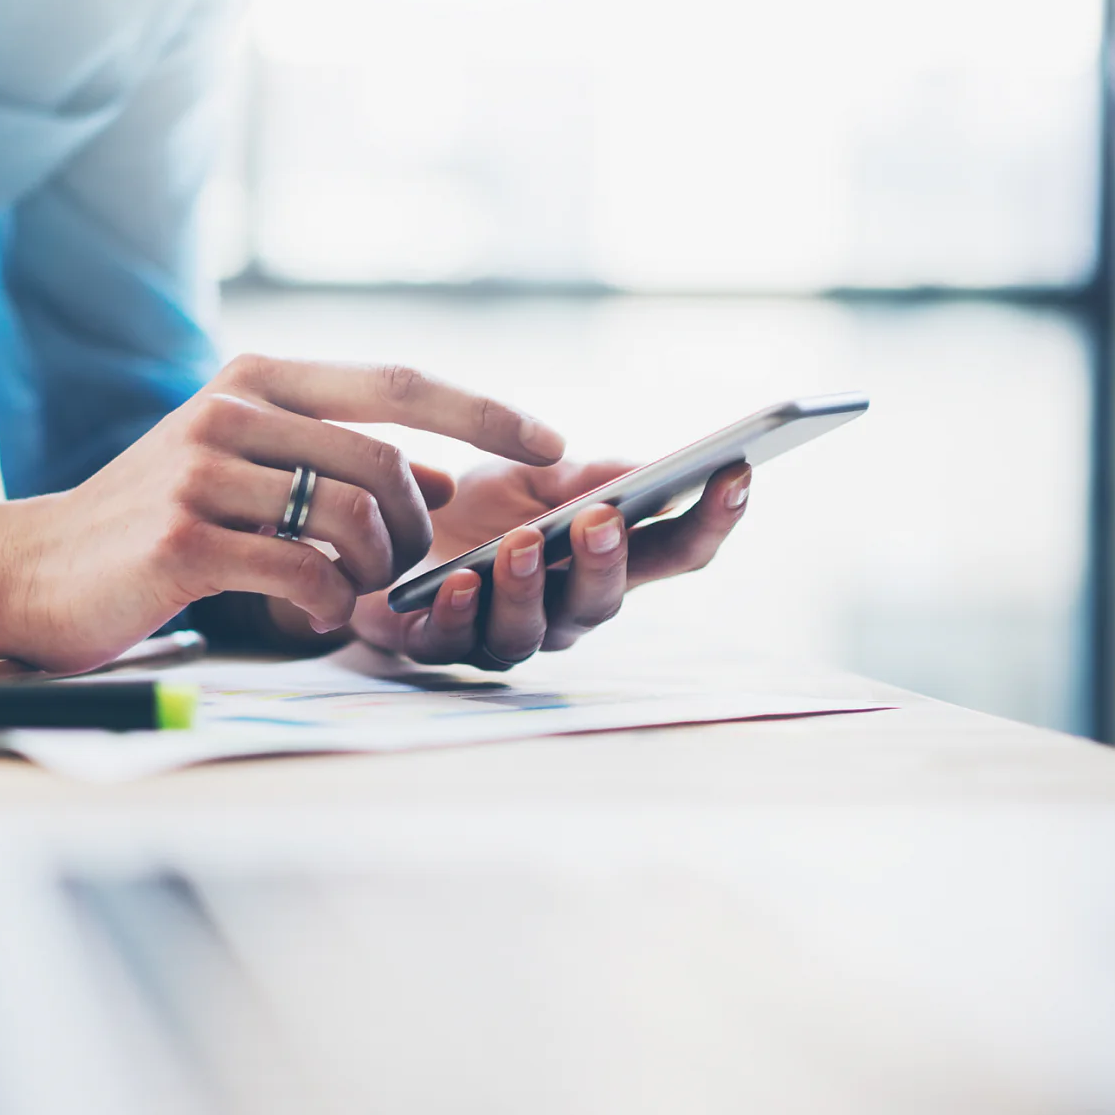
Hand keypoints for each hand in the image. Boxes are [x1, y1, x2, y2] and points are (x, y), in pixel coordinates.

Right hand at [0, 356, 563, 671]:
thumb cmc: (151, 523)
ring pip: (352, 521)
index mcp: (257, 380)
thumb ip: (330, 461)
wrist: (27, 569)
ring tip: (349, 601)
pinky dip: (328, 607)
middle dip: (417, 534)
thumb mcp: (242, 467)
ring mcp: (202, 471)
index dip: (485, 413)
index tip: (553, 446)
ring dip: (373, 576)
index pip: (398, 382)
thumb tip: (434, 483)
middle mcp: (231, 410)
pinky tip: (311, 619)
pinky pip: (305, 576)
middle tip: (403, 576)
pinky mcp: (183, 539)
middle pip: (385, 466)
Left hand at [350, 458, 751, 668]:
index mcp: (598, 562)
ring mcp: (501, 633)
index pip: (673, 550)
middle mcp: (561, 609)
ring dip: (531, 587)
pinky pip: (454, 641)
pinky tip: (457, 582)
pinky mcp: (434, 644)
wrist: (375, 531)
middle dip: (608, 561)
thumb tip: (649, 470)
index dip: (712, 519)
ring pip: (533, 631)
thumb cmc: (467, 510)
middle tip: (603, 518)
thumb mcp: (527, 478)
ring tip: (523, 545)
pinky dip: (458, 611)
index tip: (739, 474)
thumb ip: (584, 477)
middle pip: (606, 600)